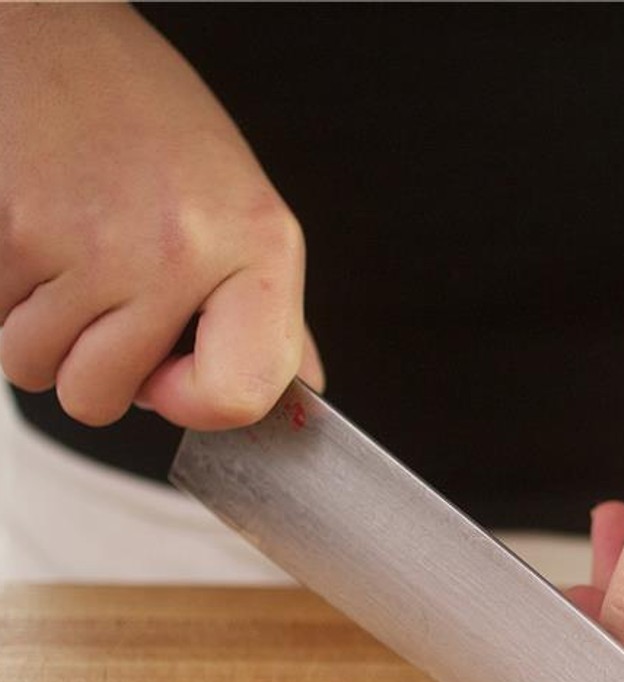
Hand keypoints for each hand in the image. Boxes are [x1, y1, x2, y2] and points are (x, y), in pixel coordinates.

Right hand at [0, 4, 320, 429]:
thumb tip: (297, 398)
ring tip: (72, 259)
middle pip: (105, 401)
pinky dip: (6, 297)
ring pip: (38, 371)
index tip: (176, 376)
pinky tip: (38, 238)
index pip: (239, 396)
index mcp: (256, 247)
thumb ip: (269, 314)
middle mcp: (180, 250)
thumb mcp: (240, 208)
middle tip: (107, 298)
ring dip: (42, 333)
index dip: (197, 406)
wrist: (53, 33)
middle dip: (94, 367)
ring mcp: (92, 245)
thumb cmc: (148, 120)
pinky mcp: (13, 235)